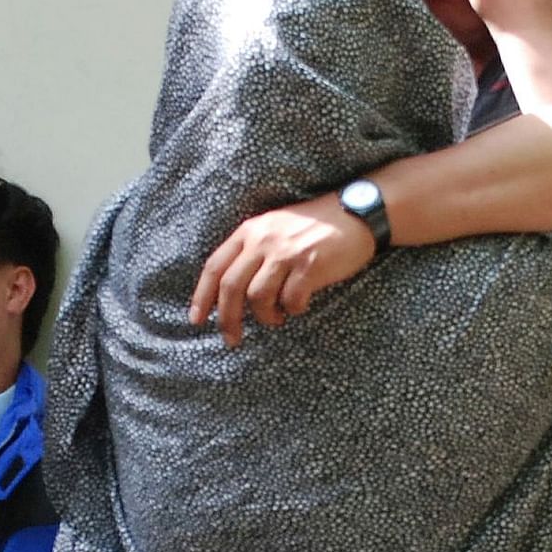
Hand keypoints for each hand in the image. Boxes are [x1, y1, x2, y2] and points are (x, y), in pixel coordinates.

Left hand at [188, 194, 375, 347]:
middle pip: (231, 286)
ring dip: (265, 316)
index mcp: (248, 231)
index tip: (196, 320)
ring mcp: (286, 252)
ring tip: (276, 318)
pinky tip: (299, 307)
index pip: (214, 267)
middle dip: (227, 318)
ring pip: (258, 297)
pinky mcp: (310, 265)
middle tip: (231, 339)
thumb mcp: (272, 228)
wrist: (354, 212)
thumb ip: (250, 252)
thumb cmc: (311, 226)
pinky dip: (293, 310)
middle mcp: (262, 240)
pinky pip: (291, 300)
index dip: (202, 296)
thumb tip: (229, 292)